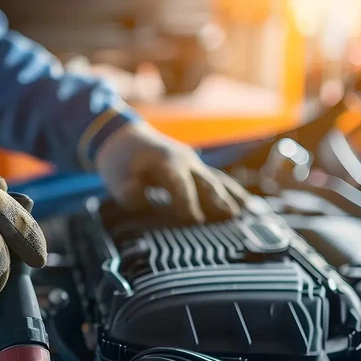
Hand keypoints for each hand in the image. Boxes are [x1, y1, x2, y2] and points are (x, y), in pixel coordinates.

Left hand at [95, 123, 251, 222]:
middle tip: (231, 216)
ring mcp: (193, 164)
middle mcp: (185, 161)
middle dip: (217, 199)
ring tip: (244, 211)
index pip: (180, 184)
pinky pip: (217, 180)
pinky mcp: (195, 169)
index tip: (195, 220)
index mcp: (166, 162)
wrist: (125, 139)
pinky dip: (231, 191)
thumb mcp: (115, 177)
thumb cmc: (120, 161)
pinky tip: (245, 203)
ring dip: (230, 196)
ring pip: (216, 180)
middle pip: (205, 181)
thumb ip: (127, 191)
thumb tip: (142, 202)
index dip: (188, 202)